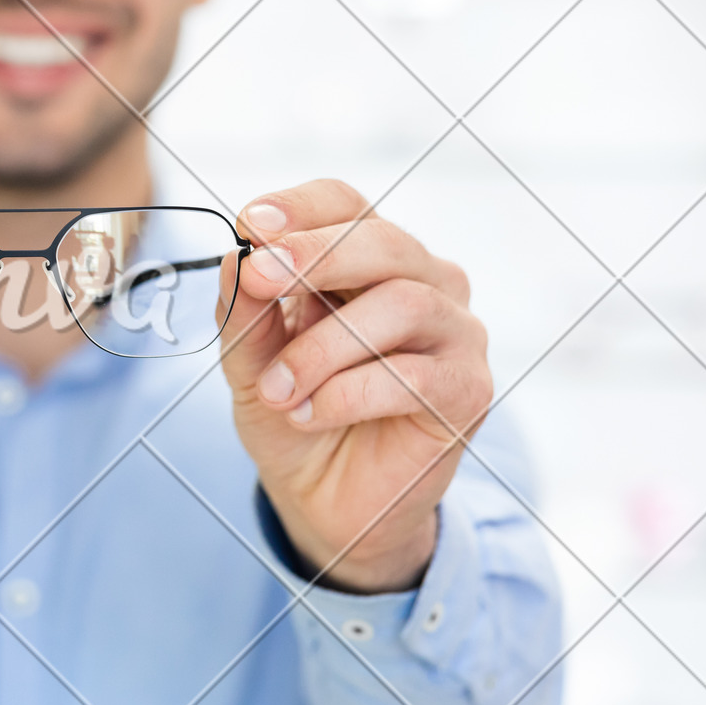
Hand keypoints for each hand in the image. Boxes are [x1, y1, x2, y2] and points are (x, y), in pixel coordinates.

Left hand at [218, 179, 491, 593]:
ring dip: (323, 346)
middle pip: (384, 243)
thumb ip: (246, 312)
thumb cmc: (294, 412)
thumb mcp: (250, 362)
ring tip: (276, 389)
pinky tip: (307, 414)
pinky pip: (414, 375)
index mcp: (367, 259)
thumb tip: (238, 258)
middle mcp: (423, 282)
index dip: (301, 208)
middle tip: (260, 278)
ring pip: (402, 305)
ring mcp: (454, 333)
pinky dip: (347, 393)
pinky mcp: (467, 390)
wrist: (325, 500)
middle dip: (316, 255)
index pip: (345, 204)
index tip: (251, 223)